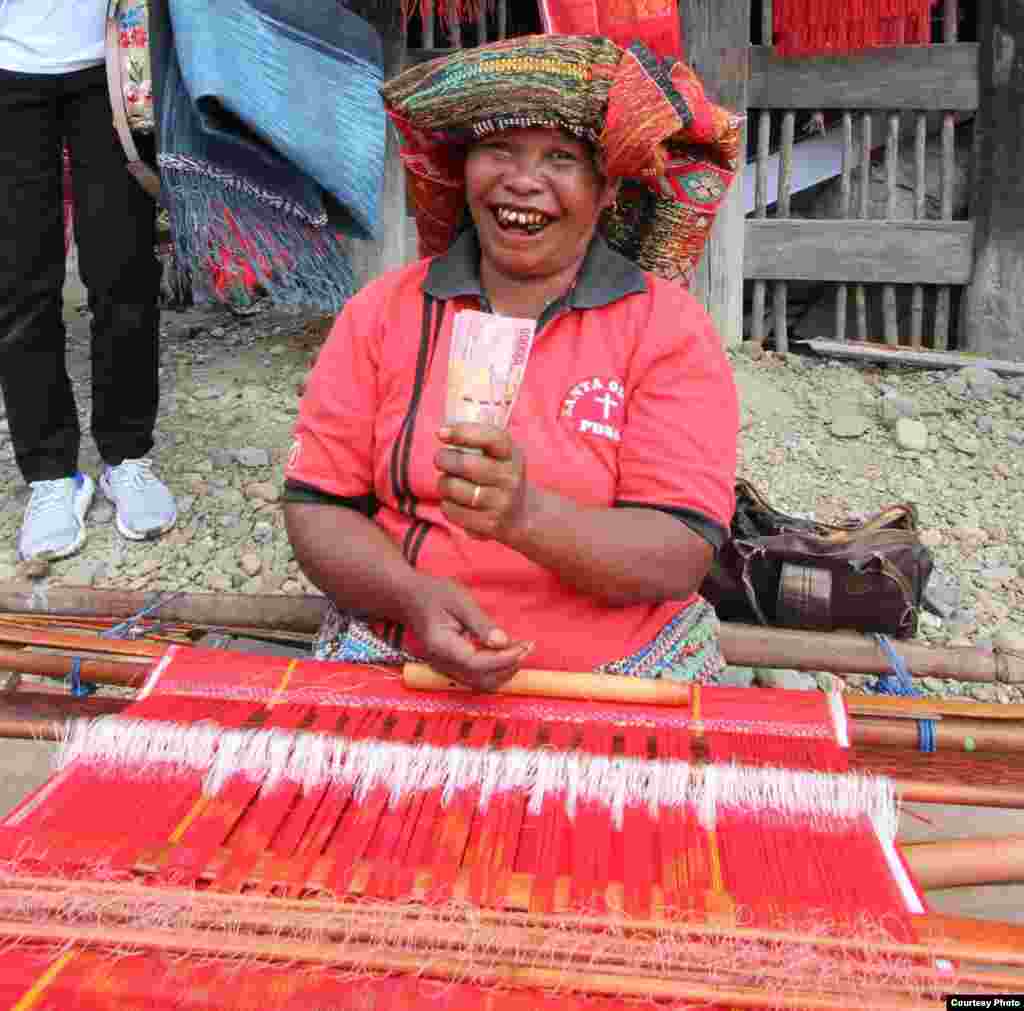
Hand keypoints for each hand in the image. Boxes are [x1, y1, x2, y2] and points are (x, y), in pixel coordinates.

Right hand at [399, 574, 531, 690]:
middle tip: (528, 647)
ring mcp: (446, 668)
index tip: (524, 646)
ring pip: (481, 682)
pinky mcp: (452, 666)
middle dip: (508, 667)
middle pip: (481, 680)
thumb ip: (481, 623)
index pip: (477, 664)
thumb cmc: (433, 594)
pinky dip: (496, 668)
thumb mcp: (459, 600)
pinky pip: (477, 676)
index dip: (504, 659)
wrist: (408, 598)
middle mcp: (442, 663)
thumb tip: (503, 642)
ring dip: (505, 670)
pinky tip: (508, 652)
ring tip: (522, 649)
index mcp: (442, 646)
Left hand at [435, 423, 531, 542]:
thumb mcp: (503, 455)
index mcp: (512, 456)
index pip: (491, 438)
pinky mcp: (488, 525)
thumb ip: (480, 442)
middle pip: (465, 465)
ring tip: (447, 481)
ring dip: (443, 482)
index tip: (442, 432)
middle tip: (440, 458)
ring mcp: (500, 504)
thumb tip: (443, 432)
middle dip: (444, 459)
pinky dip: (446, 504)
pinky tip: (454, 501)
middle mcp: (509, 479)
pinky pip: (452, 510)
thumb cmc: (502, 477)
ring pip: (453, 488)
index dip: (464, 433)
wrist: (524, 514)